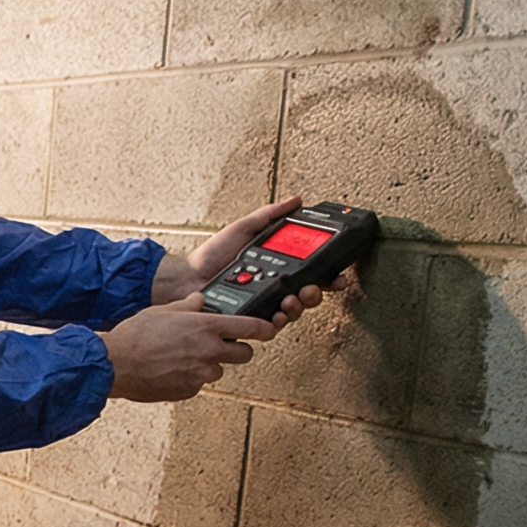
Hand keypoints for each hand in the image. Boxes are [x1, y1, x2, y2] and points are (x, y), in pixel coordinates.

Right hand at [99, 294, 279, 401]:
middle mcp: (210, 351)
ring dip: (208, 365)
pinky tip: (170, 370)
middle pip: (245, 354)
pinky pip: (198, 383)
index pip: (252, 328)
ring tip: (182, 358)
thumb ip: (187, 306)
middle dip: (237, 349)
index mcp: (207, 327)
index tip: (269, 329)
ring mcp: (201, 374)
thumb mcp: (162, 311)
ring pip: (218, 370)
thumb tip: (198, 300)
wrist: (116, 364)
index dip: (265, 328)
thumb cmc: (135, 335)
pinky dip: (189, 378)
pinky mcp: (190, 390)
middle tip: (220, 346)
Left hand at [152, 195, 354, 328]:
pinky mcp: (251, 320)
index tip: (338, 277)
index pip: (312, 274)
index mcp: (279, 268)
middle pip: (309, 296)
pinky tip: (279, 314)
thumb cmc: (212, 255)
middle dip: (316, 294)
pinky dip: (279, 321)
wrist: (188, 276)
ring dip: (300, 307)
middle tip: (309, 289)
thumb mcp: (244, 229)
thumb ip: (270, 216)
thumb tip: (296, 200)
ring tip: (292, 300)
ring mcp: (265, 305)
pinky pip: (272, 326)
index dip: (330, 277)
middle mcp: (276, 288)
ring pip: (294, 312)